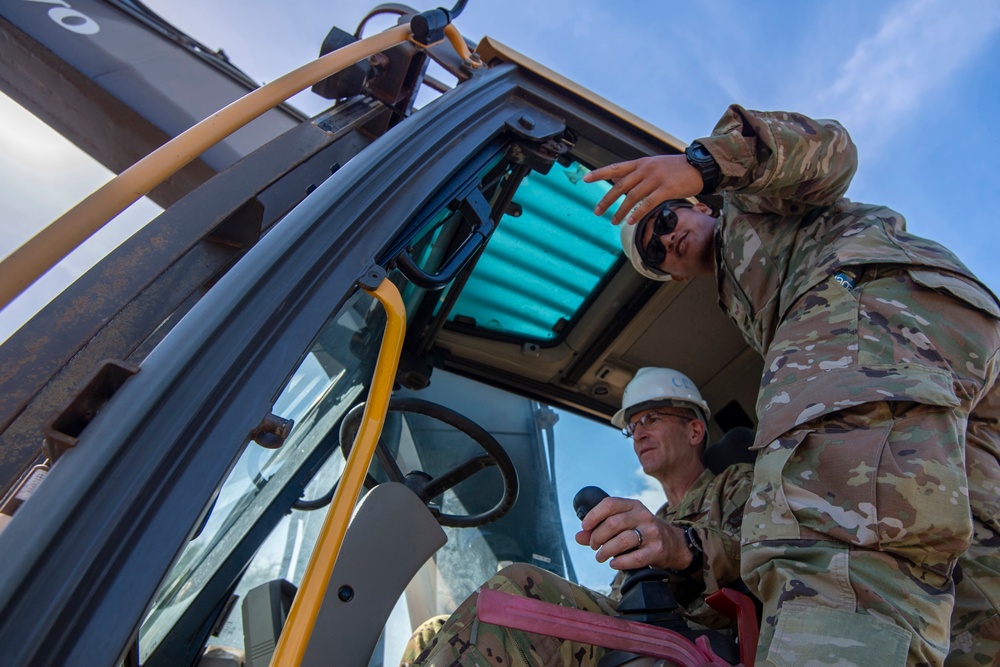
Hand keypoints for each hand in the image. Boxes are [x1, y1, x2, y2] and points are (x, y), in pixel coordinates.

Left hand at [574, 496, 692, 571]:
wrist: (674, 543)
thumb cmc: (642, 532)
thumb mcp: (625, 524)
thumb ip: (600, 529)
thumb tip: (578, 536)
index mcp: (633, 505)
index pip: (610, 504)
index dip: (593, 515)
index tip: (584, 527)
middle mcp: (643, 515)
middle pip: (613, 523)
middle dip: (597, 537)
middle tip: (594, 546)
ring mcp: (652, 532)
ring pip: (622, 540)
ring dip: (606, 551)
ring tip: (600, 556)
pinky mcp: (657, 550)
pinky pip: (635, 557)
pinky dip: (620, 562)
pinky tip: (614, 563)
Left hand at [582, 154, 702, 224]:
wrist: (699, 166)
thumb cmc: (676, 168)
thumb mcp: (653, 165)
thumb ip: (636, 173)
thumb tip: (618, 180)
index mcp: (640, 163)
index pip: (616, 168)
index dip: (599, 173)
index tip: (585, 179)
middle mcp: (645, 169)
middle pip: (621, 186)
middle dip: (606, 200)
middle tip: (597, 211)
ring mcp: (655, 178)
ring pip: (632, 196)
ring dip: (621, 210)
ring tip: (613, 221)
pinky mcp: (666, 188)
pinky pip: (648, 202)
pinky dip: (638, 212)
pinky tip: (631, 221)